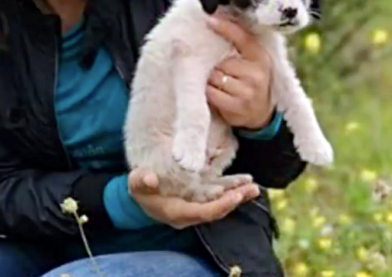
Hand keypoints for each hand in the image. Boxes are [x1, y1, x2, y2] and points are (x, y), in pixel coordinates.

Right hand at [128, 168, 259, 229]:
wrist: (144, 188)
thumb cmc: (140, 185)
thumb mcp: (136, 182)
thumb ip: (141, 180)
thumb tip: (150, 178)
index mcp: (177, 212)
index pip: (203, 212)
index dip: (220, 205)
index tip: (235, 196)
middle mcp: (191, 212)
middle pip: (217, 209)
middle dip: (235, 199)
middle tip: (252, 189)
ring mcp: (197, 204)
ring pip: (221, 202)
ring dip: (238, 194)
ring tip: (254, 187)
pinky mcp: (201, 195)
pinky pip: (219, 194)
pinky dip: (232, 188)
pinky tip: (245, 181)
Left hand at [206, 16, 274, 129]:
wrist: (261, 114)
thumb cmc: (250, 81)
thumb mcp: (251, 61)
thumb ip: (239, 46)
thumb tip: (215, 22)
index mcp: (260, 56)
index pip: (242, 37)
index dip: (225, 27)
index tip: (210, 20)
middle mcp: (257, 72)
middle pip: (222, 62)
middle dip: (215, 66)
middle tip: (219, 72)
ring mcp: (249, 90)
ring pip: (215, 77)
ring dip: (211, 80)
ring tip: (218, 84)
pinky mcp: (238, 105)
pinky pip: (213, 93)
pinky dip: (210, 93)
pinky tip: (216, 94)